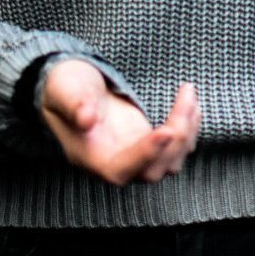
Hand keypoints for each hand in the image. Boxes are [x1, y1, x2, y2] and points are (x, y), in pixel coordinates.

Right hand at [40, 59, 200, 185]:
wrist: (72, 86)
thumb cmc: (64, 89)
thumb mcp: (65, 90)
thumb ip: (75, 104)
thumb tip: (87, 119)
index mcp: (92, 158)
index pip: (122, 169)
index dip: (146, 154)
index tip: (167, 130)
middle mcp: (116, 163)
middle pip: (154, 169)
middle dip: (176, 137)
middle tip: (186, 97)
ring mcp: (134, 154)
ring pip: (171, 161)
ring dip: (187, 131)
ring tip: (189, 95)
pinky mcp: (147, 142)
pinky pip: (175, 147)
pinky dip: (188, 126)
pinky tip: (190, 103)